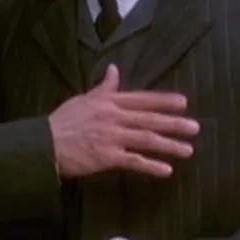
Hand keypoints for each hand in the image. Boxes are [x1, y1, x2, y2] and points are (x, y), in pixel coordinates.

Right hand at [49, 64, 198, 178]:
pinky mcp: (107, 156)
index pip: (142, 99)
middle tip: (195, 128)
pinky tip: (166, 170)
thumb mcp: (84, 99)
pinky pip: (134, 161)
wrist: (45, 144)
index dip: (164, 101)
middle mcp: (114, 117)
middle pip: (150, 119)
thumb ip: (104, 87)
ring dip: (169, 145)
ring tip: (188, 150)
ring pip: (147, 139)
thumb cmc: (63, 122)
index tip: (183, 103)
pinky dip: (151, 165)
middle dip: (174, 124)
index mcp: (109, 102)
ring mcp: (112, 137)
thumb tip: (114, 69)